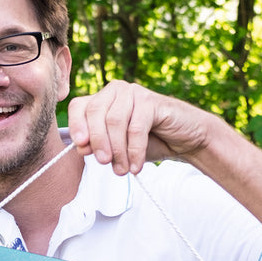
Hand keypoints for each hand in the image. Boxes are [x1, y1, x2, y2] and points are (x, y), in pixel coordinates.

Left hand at [67, 80, 210, 174]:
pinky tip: (136, 166)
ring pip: (114, 121)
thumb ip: (98, 146)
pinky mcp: (151, 101)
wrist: (184, 140)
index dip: (76, 125)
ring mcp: (134, 93)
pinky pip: (135, 128)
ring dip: (117, 150)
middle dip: (97, 141)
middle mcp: (115, 91)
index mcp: (102, 99)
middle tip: (104, 163)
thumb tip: (81, 147)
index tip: (80, 147)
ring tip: (122, 170)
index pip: (79, 106)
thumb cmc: (148, 142)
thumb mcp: (117, 148)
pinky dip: (134, 151)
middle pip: (95, 113)